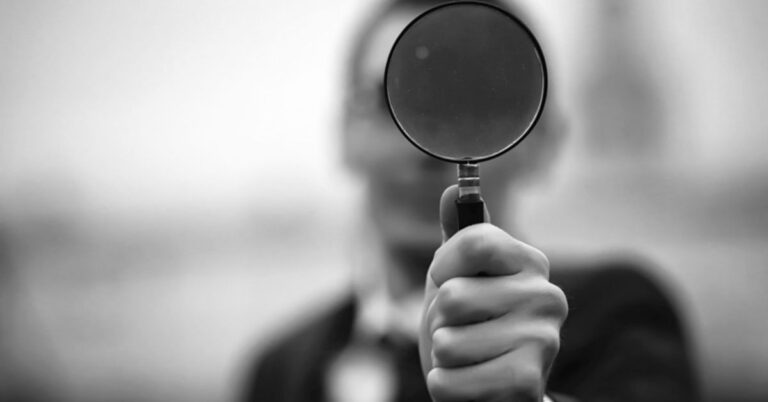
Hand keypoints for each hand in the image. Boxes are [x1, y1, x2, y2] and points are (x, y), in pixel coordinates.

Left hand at [419, 185, 567, 400]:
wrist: (491, 390)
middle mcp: (546, 296)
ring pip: (447, 342)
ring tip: (468, 357)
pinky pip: (449, 380)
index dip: (443, 267)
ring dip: (443, 356)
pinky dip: (445, 386)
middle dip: (440, 321)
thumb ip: (458, 236)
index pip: (474, 241)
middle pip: (452, 295)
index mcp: (530, 262)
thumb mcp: (459, 277)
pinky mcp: (526, 382)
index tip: (446, 281)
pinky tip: (470, 382)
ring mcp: (542, 340)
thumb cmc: (471, 327)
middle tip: (463, 330)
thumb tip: (452, 188)